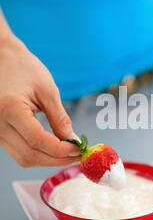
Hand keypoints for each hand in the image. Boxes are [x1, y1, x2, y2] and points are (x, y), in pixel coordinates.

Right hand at [0, 34, 79, 166]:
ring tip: (69, 153)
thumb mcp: (47, 90)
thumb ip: (59, 118)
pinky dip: (38, 154)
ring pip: (24, 158)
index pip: (37, 141)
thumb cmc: (24, 68)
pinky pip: (19, 151)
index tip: (79, 148)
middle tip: (77, 155)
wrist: (2, 59)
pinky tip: (55, 149)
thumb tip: (73, 141)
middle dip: (57, 159)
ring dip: (48, 160)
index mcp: (9, 109)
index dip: (61, 149)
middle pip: (30, 155)